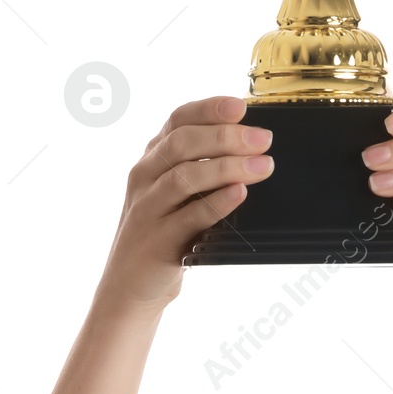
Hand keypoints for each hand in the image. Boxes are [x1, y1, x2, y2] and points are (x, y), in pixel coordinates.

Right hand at [95, 96, 273, 312]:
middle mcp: (144, 177)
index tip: (242, 106)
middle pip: (182, 143)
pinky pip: (189, 217)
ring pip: (184, 177)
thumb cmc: (165, 232)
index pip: (178, 119)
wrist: (129, 288)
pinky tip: (239, 195)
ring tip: (262, 167)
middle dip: (226, 136)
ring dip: (227, 167)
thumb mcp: (177, 192)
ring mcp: (147, 209)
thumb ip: (203, 166)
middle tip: (263, 139)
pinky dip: (217, 203)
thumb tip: (253, 143)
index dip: (210, 108)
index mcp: (152, 158)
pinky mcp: (157, 241)